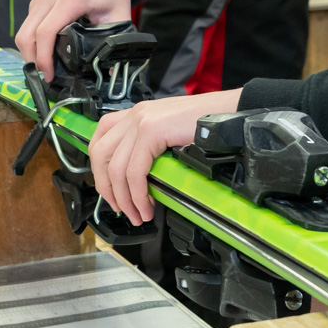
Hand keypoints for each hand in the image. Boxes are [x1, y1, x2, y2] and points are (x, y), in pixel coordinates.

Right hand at [16, 0, 137, 79]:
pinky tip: (43, 51)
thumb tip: (112, 69)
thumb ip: (118, 40)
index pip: (45, 32)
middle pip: (27, 34)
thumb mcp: (120, 14)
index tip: (49, 75)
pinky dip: (31, 40)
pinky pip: (27, 23)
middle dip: (32, 60)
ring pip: (23, 30)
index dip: (43, 58)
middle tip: (45, 76)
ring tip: (43, 67)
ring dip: (29, 51)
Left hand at [88, 89, 239, 224]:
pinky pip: (135, 171)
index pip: (99, 141)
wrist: (228, 112)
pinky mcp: (152, 131)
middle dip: (106, 188)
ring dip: (124, 198)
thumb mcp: (168, 134)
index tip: (110, 193)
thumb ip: (149, 149)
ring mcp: (141, 121)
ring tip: (137, 215)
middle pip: (100, 155)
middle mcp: (134, 115)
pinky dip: (138, 194)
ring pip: (115, 168)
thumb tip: (138, 183)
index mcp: (135, 114)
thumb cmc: (206, 124)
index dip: (99, 172)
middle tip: (121, 209)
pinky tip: (147, 205)